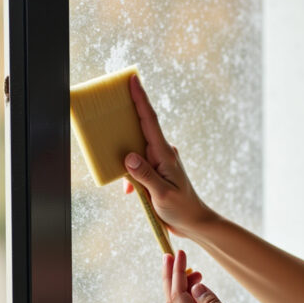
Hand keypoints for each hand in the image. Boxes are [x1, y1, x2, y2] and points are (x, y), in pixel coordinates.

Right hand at [123, 74, 213, 237]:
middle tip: (108, 113)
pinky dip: (132, 178)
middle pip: (139, 129)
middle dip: (124, 123)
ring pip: (136, 151)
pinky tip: (134, 194)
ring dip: (127, 164)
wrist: (195, 223)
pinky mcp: (156, 171)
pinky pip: (137, 166)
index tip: (133, 80)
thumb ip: (145, 175)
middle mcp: (162, 152)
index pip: (150, 120)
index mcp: (164, 153)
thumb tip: (128, 156)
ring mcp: (159, 160)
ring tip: (131, 185)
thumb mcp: (162, 194)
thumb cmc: (181, 209)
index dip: (140, 98)